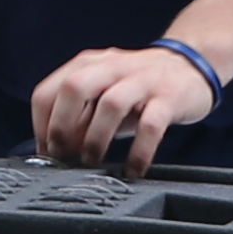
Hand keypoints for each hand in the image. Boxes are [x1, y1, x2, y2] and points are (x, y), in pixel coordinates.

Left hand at [32, 44, 217, 174]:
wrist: (191, 66)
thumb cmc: (139, 88)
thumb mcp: (104, 95)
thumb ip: (80, 117)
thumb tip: (56, 150)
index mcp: (89, 65)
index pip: (49, 90)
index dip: (40, 125)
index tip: (46, 152)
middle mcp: (112, 67)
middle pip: (74, 88)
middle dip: (61, 126)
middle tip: (63, 156)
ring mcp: (142, 80)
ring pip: (111, 104)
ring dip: (96, 138)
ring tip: (93, 161)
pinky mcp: (169, 97)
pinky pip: (151, 125)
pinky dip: (139, 151)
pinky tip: (133, 169)